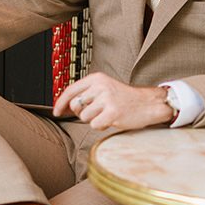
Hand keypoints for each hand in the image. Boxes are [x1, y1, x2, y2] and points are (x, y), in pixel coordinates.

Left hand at [52, 72, 173, 129]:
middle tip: (97, 111)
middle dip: (82, 113)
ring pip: (84, 117)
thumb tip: (65, 106)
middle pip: (76, 106)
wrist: (148, 103)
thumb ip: (87, 94)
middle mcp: (100, 86)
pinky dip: (101, 126)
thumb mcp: (105, 88)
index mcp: (96, 78)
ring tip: (107, 114)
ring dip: (94, 120)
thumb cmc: (125, 98)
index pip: (70, 90)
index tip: (56, 112)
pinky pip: (94, 125)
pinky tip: (111, 120)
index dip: (60, 103)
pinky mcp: (113, 112)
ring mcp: (107, 99)